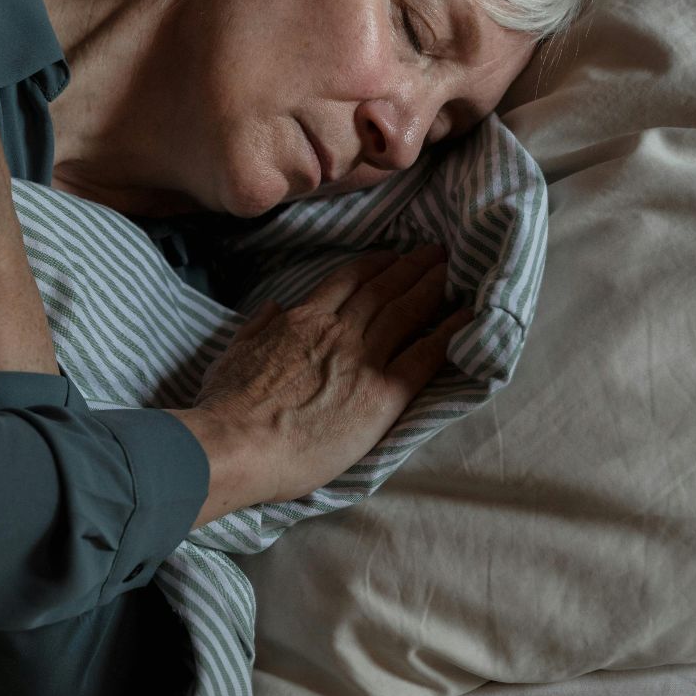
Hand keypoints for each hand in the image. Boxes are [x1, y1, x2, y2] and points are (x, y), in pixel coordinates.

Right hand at [192, 244, 471, 504]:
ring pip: (406, 313)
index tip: (391, 257)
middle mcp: (337, 332)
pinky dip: (450, 333)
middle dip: (411, 268)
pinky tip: (469, 319)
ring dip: (432, 288)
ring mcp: (362, 360)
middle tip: (436, 252)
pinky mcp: (382, 395)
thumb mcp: (233, 353)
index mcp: (301, 322)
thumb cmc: (226, 406)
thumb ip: (257, 327)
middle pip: (382, 290)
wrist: (237, 443)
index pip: (346, 282)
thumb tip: (273, 308)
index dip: (373, 266)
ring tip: (453, 272)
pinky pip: (425, 356)